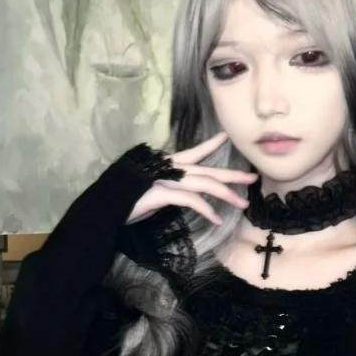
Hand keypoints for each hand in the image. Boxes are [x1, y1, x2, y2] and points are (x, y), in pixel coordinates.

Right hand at [125, 131, 257, 225]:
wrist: (102, 211)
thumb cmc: (125, 202)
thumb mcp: (152, 193)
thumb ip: (170, 190)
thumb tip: (188, 196)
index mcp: (165, 165)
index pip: (193, 152)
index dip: (211, 144)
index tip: (226, 136)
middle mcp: (167, 168)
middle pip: (207, 170)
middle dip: (232, 174)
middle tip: (253, 178)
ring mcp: (164, 179)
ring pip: (204, 183)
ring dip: (226, 194)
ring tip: (242, 204)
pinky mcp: (160, 193)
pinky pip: (190, 200)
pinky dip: (206, 210)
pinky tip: (217, 219)